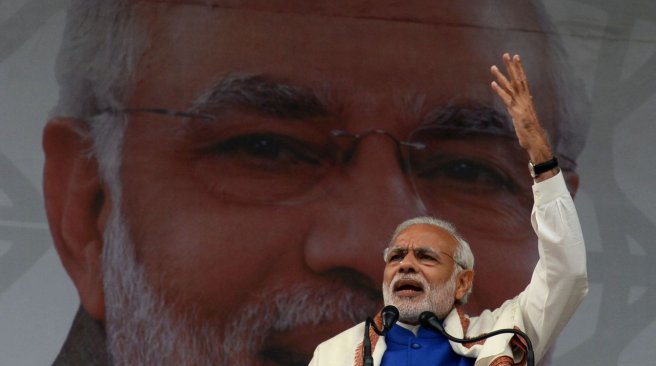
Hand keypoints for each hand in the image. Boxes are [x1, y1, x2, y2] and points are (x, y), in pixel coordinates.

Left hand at [491, 53, 556, 179]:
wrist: (535, 141)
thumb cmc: (531, 130)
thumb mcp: (526, 115)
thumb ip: (524, 106)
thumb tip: (526, 99)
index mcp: (526, 99)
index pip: (523, 79)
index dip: (519, 68)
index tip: (516, 57)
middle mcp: (524, 99)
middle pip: (517, 79)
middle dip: (511, 66)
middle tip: (506, 54)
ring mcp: (520, 104)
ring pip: (510, 87)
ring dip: (501, 76)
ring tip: (493, 66)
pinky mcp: (515, 112)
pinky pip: (506, 99)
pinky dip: (499, 91)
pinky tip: (492, 83)